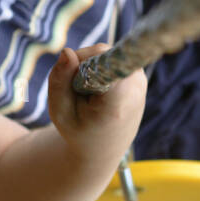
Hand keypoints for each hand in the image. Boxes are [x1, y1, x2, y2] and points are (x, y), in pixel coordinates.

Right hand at [47, 43, 147, 160]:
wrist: (104, 148)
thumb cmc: (79, 130)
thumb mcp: (60, 112)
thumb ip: (60, 80)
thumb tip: (67, 51)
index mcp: (117, 99)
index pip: (99, 57)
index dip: (81, 62)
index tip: (75, 83)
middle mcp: (135, 85)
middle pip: (100, 53)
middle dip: (81, 65)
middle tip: (76, 93)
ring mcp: (139, 78)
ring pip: (104, 53)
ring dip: (89, 68)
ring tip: (87, 94)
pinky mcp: (138, 75)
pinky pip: (111, 58)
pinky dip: (97, 69)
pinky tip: (96, 91)